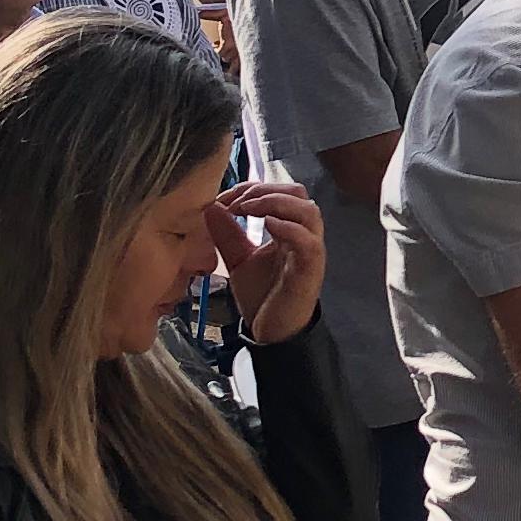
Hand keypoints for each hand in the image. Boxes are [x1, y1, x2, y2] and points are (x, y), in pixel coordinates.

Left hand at [213, 181, 325, 345]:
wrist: (273, 333)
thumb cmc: (263, 296)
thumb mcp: (238, 259)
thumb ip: (227, 234)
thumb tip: (211, 206)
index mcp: (288, 229)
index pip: (279, 191)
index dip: (252, 188)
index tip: (224, 198)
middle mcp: (304, 235)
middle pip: (296, 193)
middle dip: (263, 189)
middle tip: (236, 202)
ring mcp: (310, 250)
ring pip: (307, 210)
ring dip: (275, 202)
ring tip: (248, 209)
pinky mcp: (310, 269)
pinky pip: (307, 240)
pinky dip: (288, 227)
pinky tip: (267, 224)